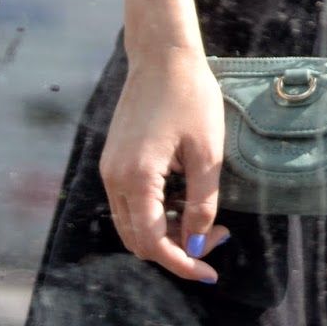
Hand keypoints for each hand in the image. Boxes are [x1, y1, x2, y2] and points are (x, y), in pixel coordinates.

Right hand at [99, 46, 229, 281]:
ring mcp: (110, 168)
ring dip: (166, 232)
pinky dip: (155, 212)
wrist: (163, 54)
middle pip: (138, 240)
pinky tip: (184, 196)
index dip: (183, 263)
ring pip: (132, 224)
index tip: (210, 271)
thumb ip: (202, 202)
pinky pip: (129, 202)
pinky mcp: (114, 158)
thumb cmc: (190, 95)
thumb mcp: (207, 151)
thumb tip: (198, 243)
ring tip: (203, 215)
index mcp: (136, 178)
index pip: (154, 244)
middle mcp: (114, 178)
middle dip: (177, 248)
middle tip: (216, 234)